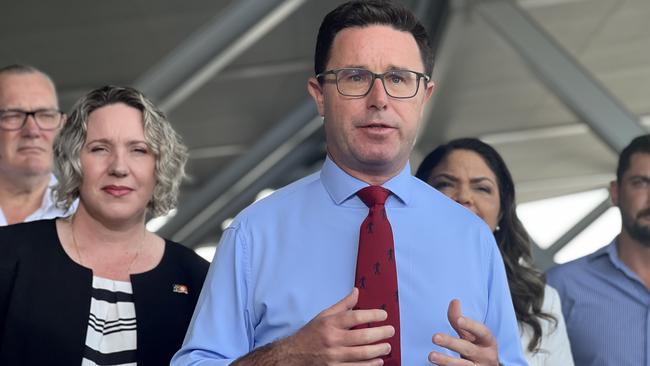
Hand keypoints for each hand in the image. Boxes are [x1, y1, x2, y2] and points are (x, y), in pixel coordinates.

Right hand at [278, 287, 394, 364]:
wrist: (293, 355)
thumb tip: (357, 291)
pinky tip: (378, 361)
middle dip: (380, 334)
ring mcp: (333, 357)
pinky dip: (370, 365)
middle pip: (362, 336)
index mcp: (330, 323)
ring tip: (387, 347)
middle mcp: (332, 339)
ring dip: (378, 350)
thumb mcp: (324, 316)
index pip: (355, 317)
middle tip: (391, 331)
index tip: (384, 315)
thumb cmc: (311, 334)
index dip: (372, 315)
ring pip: (362, 354)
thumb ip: (342, 305)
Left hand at [428, 299, 498, 365]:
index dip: (471, 325)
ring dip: (446, 361)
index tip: (459, 320)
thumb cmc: (477, 347)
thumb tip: (454, 301)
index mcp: (487, 341)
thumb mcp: (471, 334)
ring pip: (462, 365)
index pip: (481, 331)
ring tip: (431, 356)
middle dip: (451, 343)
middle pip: (467, 348)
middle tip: (434, 337)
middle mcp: (485, 356)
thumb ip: (460, 320)